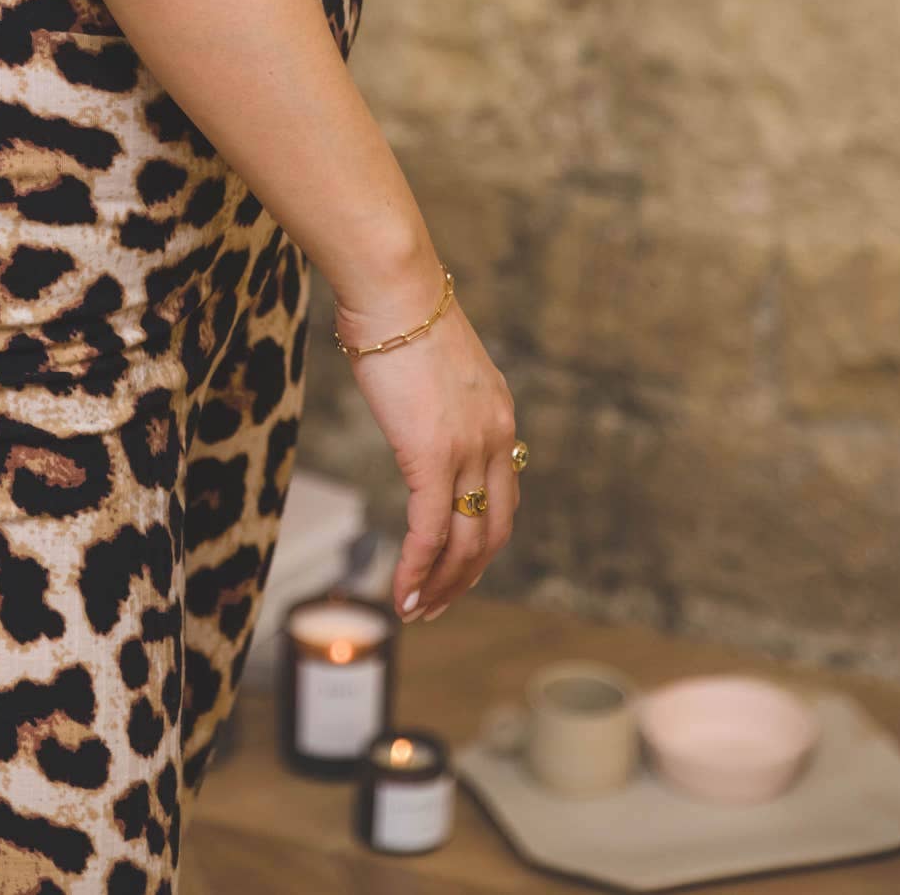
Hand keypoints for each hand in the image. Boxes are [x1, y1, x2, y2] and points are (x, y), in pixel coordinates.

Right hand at [333, 267, 520, 622]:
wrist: (394, 288)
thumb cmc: (400, 310)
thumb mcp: (435, 361)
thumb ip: (438, 397)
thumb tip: (414, 404)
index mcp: (500, 416)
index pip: (504, 497)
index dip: (482, 541)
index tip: (458, 565)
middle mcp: (496, 438)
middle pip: (493, 531)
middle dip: (467, 577)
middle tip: (438, 604)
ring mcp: (468, 450)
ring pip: (466, 543)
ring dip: (442, 586)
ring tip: (416, 611)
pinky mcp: (432, 457)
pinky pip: (430, 532)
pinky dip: (417, 571)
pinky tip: (401, 595)